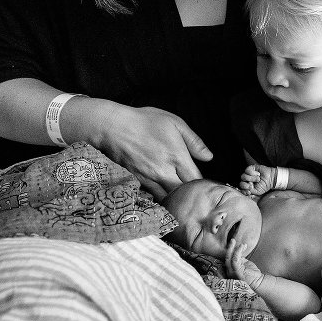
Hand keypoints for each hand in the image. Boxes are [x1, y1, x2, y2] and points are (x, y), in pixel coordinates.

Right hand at [90, 103, 211, 199]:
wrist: (112, 127)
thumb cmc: (145, 121)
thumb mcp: (175, 123)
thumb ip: (194, 141)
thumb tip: (209, 157)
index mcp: (177, 157)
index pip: (196, 180)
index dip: (202, 185)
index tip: (204, 184)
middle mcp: (164, 172)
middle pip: (183, 194)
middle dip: (191, 195)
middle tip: (195, 193)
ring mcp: (149, 179)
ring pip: (168, 199)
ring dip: (176, 199)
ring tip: (181, 196)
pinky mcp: (138, 182)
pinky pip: (153, 196)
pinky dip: (161, 197)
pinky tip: (164, 194)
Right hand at [225, 239, 263, 289]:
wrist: (258, 281)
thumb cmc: (251, 273)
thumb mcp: (244, 263)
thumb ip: (239, 258)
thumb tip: (238, 249)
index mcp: (230, 269)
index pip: (227, 258)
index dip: (229, 250)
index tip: (234, 243)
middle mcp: (229, 271)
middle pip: (226, 258)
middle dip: (229, 248)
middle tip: (232, 240)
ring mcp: (232, 272)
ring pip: (229, 258)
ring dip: (232, 248)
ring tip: (236, 242)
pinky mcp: (237, 271)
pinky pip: (235, 259)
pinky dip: (238, 251)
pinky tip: (241, 246)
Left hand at [239, 164, 274, 196]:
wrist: (271, 179)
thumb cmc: (264, 186)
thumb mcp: (257, 192)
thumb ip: (250, 192)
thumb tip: (245, 191)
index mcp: (247, 187)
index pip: (241, 189)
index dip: (244, 190)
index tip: (249, 192)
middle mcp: (246, 181)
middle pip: (241, 183)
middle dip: (246, 185)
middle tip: (252, 185)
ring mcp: (248, 174)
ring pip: (243, 177)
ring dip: (251, 178)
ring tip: (258, 179)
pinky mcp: (250, 168)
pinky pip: (247, 170)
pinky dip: (252, 173)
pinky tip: (258, 174)